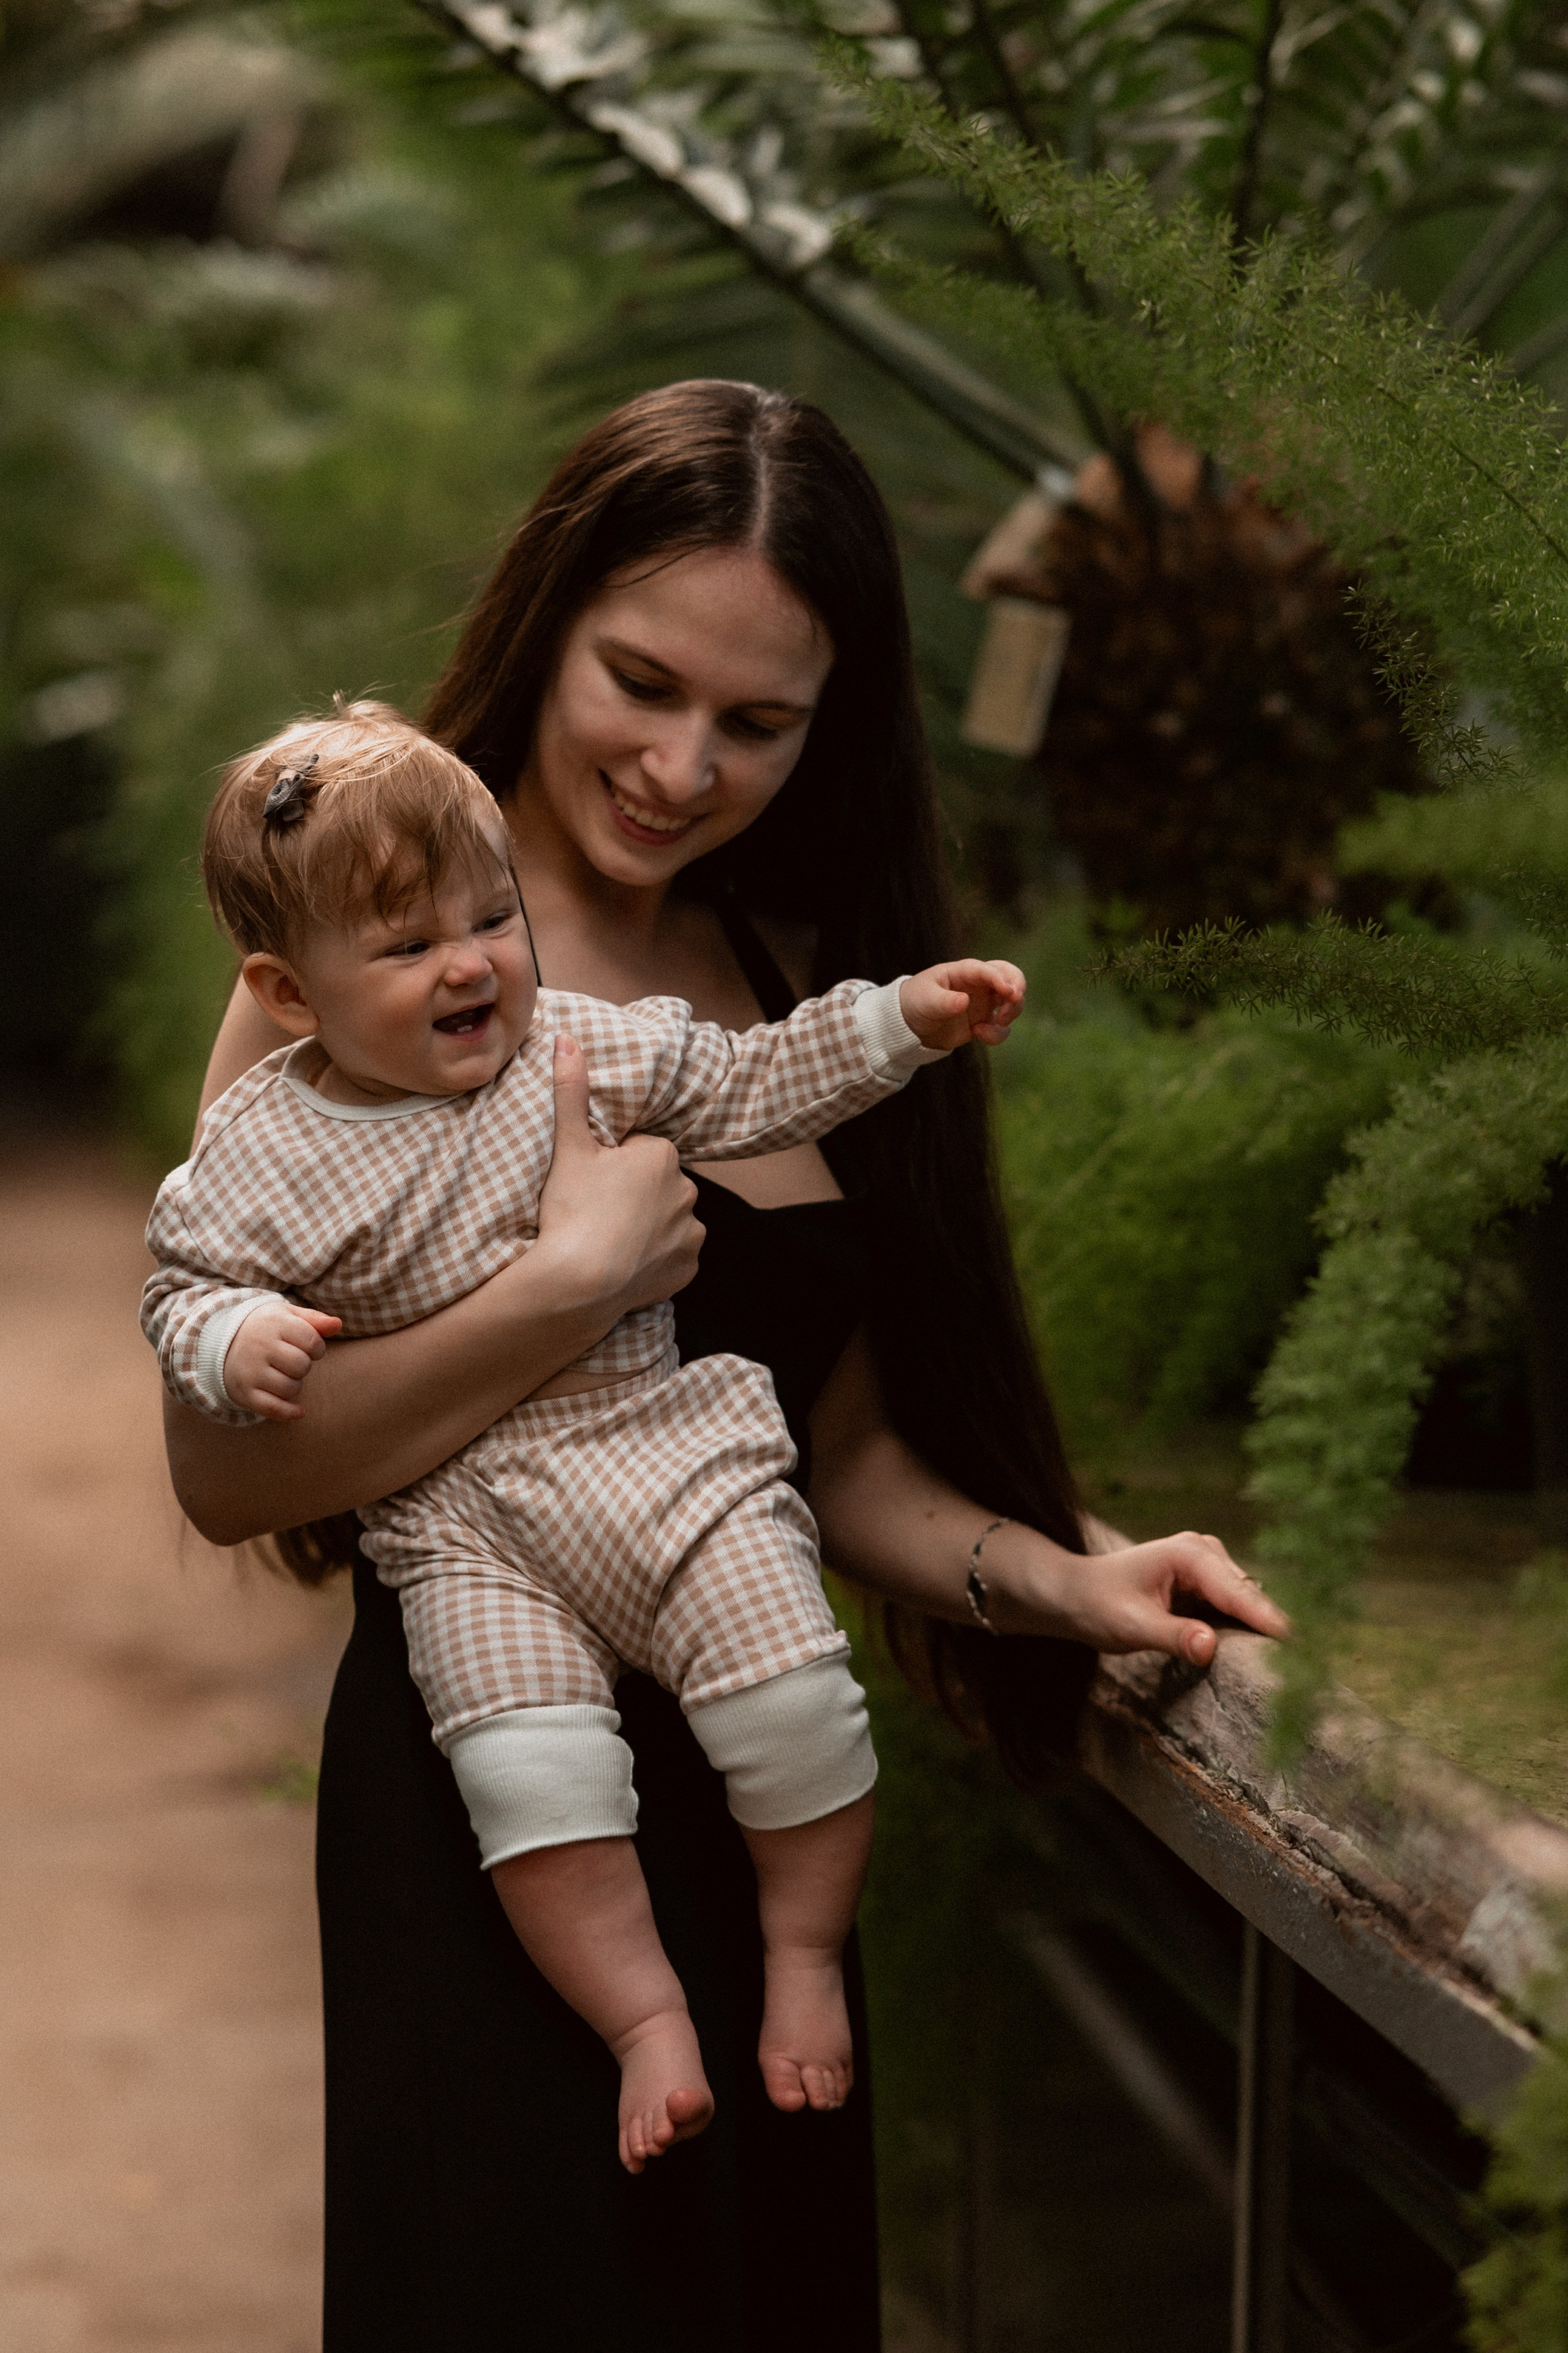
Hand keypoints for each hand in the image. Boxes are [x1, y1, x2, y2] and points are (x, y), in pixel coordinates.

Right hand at [224, 1304, 341, 1422]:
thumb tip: (337, 1324)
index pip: (312, 1341)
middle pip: (302, 1366)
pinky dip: (290, 1412)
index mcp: (274, 1324)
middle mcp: (260, 1346)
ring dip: (295, 1385)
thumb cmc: (267, 1329)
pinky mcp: (245, 1393)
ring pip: (290, 1388)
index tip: (308, 1348)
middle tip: (293, 1361)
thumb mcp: (287, 1316)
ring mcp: (250, 1371)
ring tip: (284, 1375)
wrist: (223, 1343)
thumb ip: (314, 1320)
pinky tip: (299, 1410)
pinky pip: (273, 1409)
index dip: (317, 1348)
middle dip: (304, 1366)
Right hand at [535, 1034, 704, 1317]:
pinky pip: (674, 1257)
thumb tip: (566, 1039)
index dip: (612, 1166)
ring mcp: (692, 1232)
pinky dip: (655, 1260)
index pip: (639, 1152)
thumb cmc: (572, 1210)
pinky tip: (626, 1263)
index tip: (591, 1183)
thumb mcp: (568, 1146)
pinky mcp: (689, 1268)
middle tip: (596, 1211)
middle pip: (656, 1185)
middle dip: (634, 1194)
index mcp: (663, 1155)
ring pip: (668, 1220)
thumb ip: (571, 1091)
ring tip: (609, 1239)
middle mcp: (688, 1190)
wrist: (578, 1282)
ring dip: (647, 1227)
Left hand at [900, 958, 1024, 1050]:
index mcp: (964, 971)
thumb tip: (964, 1002)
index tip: (1009, 992)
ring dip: (1013, 1011)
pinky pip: (1001, 1027)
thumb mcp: (925, 1001)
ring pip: (1013, 1001)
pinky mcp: (984, 1021)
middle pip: (1010, 976)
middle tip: (1015, 1001)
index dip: (1001, 978)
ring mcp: (984, 1002)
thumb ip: (944, 1001)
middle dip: (1018, 987)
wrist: (911, 1026)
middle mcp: (979, 984)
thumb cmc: (915, 1002)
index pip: (988, 969)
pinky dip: (997, 1033)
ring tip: (998, 1022)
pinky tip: (977, 1033)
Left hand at [986, 1525, 1289, 1664]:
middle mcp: (1206, 1552)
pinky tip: (1266, 1655)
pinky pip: (1237, 1608)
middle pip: (1250, 1596)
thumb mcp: (1132, 1625)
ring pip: (1248, 1602)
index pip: (1238, 1593)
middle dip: (1274, 1627)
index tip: (1302, 1648)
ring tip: (1297, 1665)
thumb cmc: (1099, 1604)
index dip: (1269, 1621)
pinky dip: (1249, 1629)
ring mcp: (1210, 1566)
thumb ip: (1172, 1636)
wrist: (1076, 1593)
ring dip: (1264, 1630)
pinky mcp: (1209, 1584)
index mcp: (1189, 1554)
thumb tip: (1209, 1647)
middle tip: (1309, 1666)